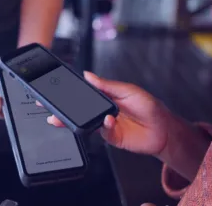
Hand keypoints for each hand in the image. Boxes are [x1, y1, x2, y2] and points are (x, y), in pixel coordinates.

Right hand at [47, 71, 182, 156]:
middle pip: (77, 110)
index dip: (68, 92)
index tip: (54, 89)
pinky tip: (109, 120)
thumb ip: (106, 85)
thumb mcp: (128, 90)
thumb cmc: (149, 106)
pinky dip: (104, 126)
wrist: (163, 129)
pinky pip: (101, 131)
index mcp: (104, 96)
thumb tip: (88, 75)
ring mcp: (104, 124)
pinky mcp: (110, 136)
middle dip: (61, 109)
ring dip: (71, 121)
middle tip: (47, 107)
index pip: (82, 93)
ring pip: (83, 123)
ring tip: (61, 118)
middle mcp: (101, 111)